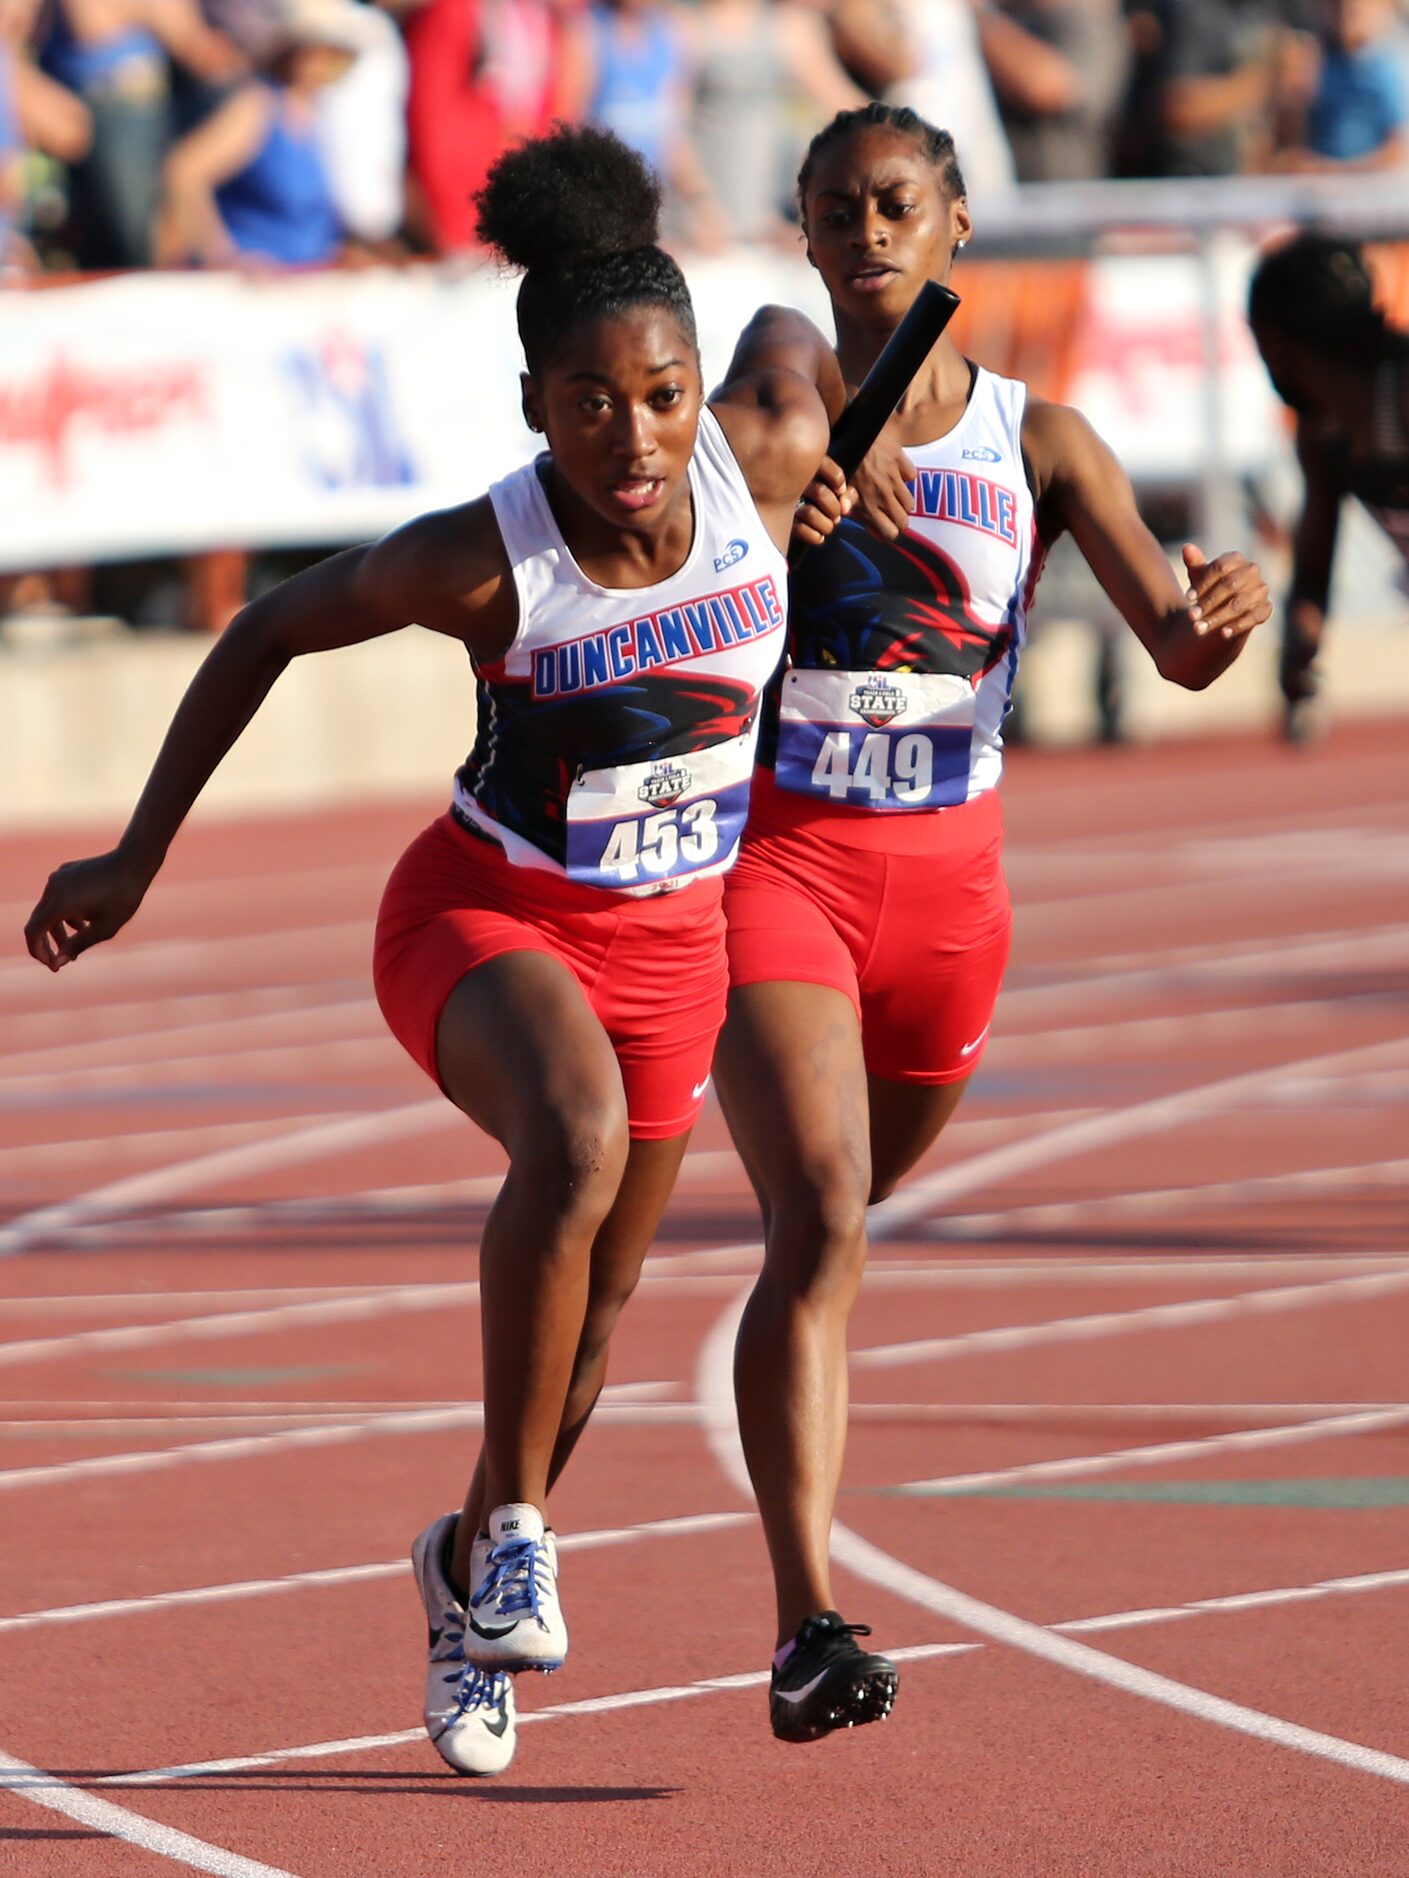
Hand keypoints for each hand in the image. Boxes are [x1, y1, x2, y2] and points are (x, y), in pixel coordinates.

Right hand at [24, 849, 153, 971]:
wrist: (134, 862)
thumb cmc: (123, 897)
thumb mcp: (104, 928)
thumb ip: (78, 945)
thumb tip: (59, 962)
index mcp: (59, 903)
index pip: (33, 932)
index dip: (38, 951)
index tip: (52, 965)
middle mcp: (53, 888)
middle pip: (38, 922)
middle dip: (47, 944)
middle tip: (60, 962)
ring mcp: (58, 877)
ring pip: (49, 909)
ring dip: (58, 930)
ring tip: (74, 947)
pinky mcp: (66, 871)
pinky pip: (58, 897)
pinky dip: (64, 913)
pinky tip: (83, 923)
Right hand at [791, 456, 854, 550]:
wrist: (795, 516)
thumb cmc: (824, 501)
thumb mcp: (838, 493)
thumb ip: (848, 495)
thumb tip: (844, 508)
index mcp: (809, 469)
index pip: (823, 464)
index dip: (836, 478)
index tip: (841, 490)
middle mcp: (795, 483)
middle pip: (820, 492)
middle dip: (834, 508)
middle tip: (837, 516)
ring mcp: (788, 502)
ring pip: (810, 513)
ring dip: (826, 525)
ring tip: (829, 526)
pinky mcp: (785, 521)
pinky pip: (799, 529)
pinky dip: (814, 536)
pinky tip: (819, 536)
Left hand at [849, 429, 915, 543]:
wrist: (846, 434)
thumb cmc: (840, 464)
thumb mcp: (840, 492)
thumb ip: (853, 510)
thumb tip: (867, 528)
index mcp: (867, 506)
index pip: (890, 533)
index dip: (888, 532)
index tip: (884, 527)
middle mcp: (884, 495)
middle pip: (904, 522)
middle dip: (898, 521)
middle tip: (890, 514)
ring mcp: (894, 478)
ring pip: (910, 502)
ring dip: (902, 501)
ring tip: (891, 494)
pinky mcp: (900, 460)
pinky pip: (912, 476)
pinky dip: (905, 476)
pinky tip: (894, 473)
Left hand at [1182, 544, 1270, 641]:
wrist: (1222, 611)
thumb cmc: (1208, 589)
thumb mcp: (1199, 577)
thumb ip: (1194, 563)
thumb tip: (1186, 547)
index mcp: (1235, 559)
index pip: (1220, 568)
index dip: (1203, 583)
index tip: (1187, 599)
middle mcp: (1252, 571)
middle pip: (1230, 585)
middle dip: (1209, 602)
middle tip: (1191, 616)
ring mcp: (1261, 589)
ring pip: (1240, 603)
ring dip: (1218, 617)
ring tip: (1199, 628)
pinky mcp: (1266, 608)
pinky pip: (1255, 616)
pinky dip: (1239, 625)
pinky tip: (1223, 633)